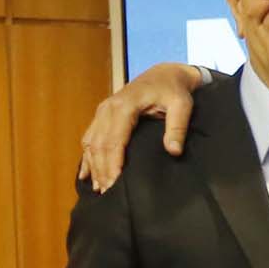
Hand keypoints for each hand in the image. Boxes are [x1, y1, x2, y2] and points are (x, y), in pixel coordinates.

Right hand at [76, 63, 202, 191]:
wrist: (164, 74)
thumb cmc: (174, 90)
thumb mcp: (182, 105)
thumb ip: (177, 127)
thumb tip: (173, 151)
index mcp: (124, 106)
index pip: (114, 140)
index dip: (113, 164)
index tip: (115, 184)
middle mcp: (108, 108)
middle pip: (100, 145)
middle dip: (102, 170)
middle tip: (107, 193)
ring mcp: (102, 111)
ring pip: (91, 143)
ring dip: (93, 166)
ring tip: (99, 189)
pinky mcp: (103, 115)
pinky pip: (90, 137)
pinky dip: (88, 157)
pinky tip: (86, 175)